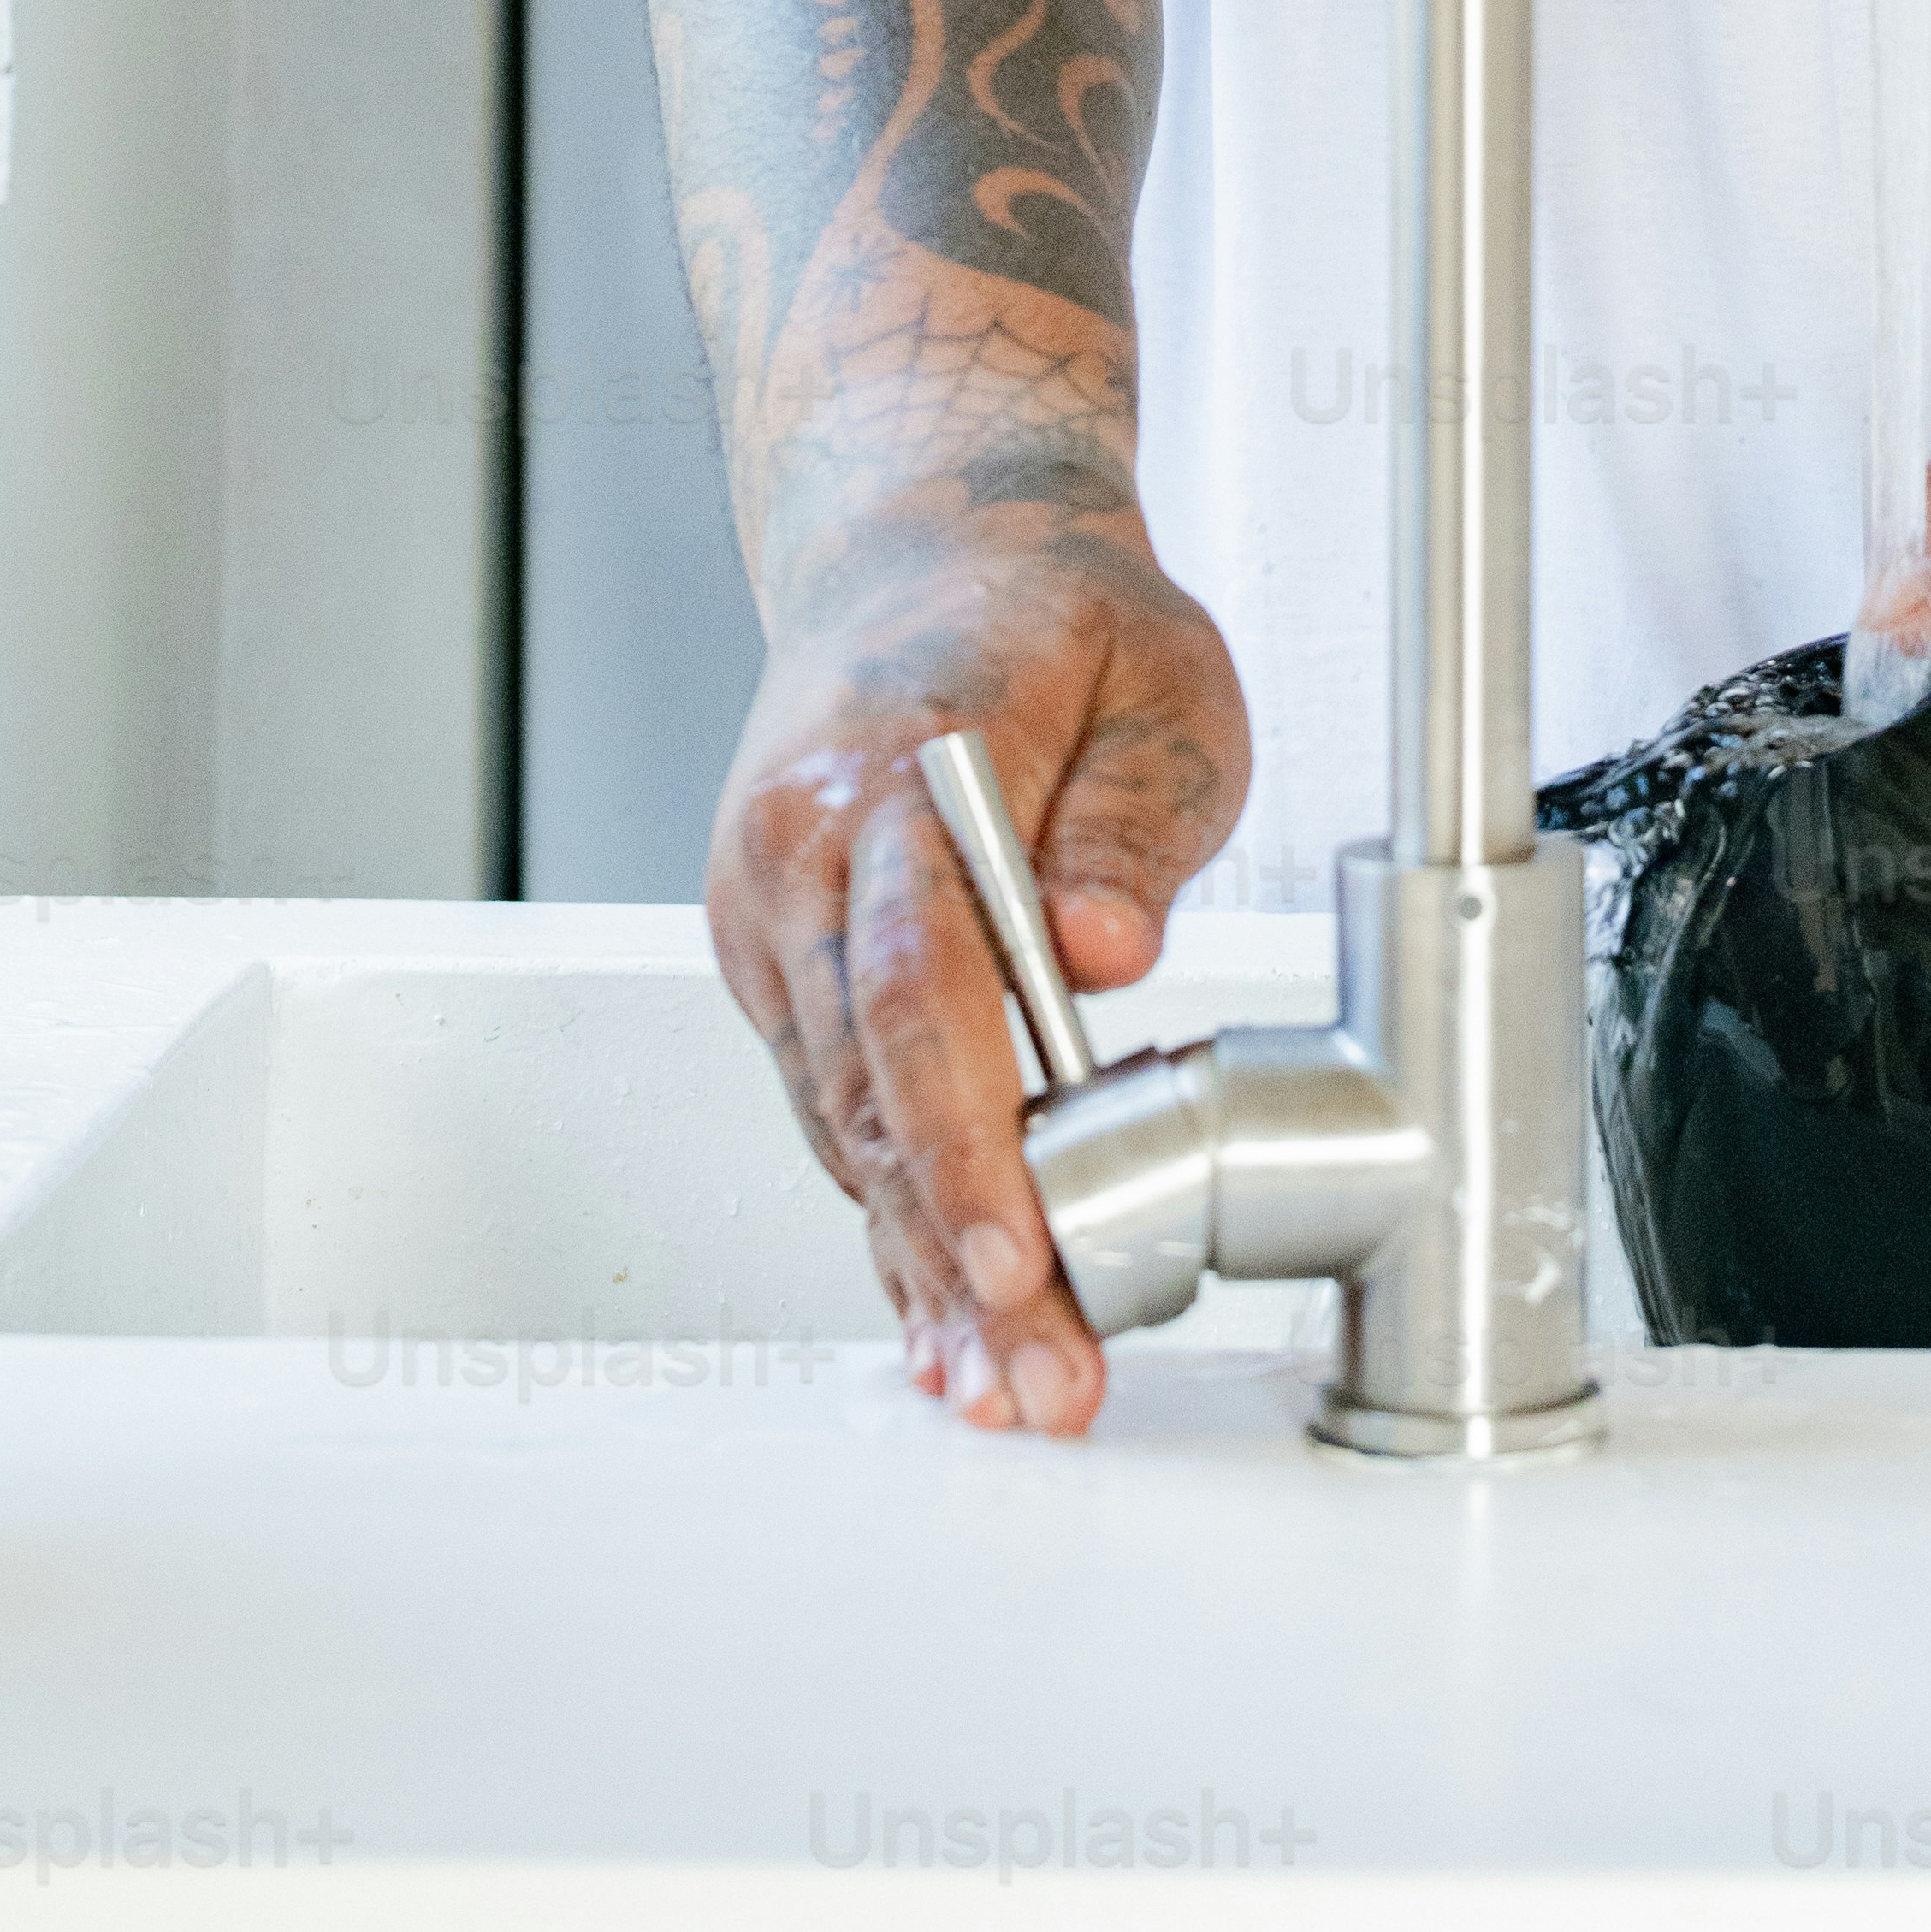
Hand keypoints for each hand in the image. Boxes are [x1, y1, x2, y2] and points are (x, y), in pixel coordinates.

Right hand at [706, 499, 1247, 1437]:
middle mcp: (800, 851)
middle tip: (1039, 1379)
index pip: (921, 988)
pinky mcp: (771, 956)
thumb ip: (1137, 819)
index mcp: (898, 773)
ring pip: (837, 1123)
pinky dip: (885, 1209)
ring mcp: (767, 909)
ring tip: (1004, 1383)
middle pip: (868, 1090)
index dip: (967, 1140)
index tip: (1027, 1257)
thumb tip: (1107, 950)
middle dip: (954, 1255)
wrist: (922, 548)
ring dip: (919, 1263)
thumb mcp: (1163, 679)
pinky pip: (829, 1103)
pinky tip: (940, 1309)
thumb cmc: (1055, 613)